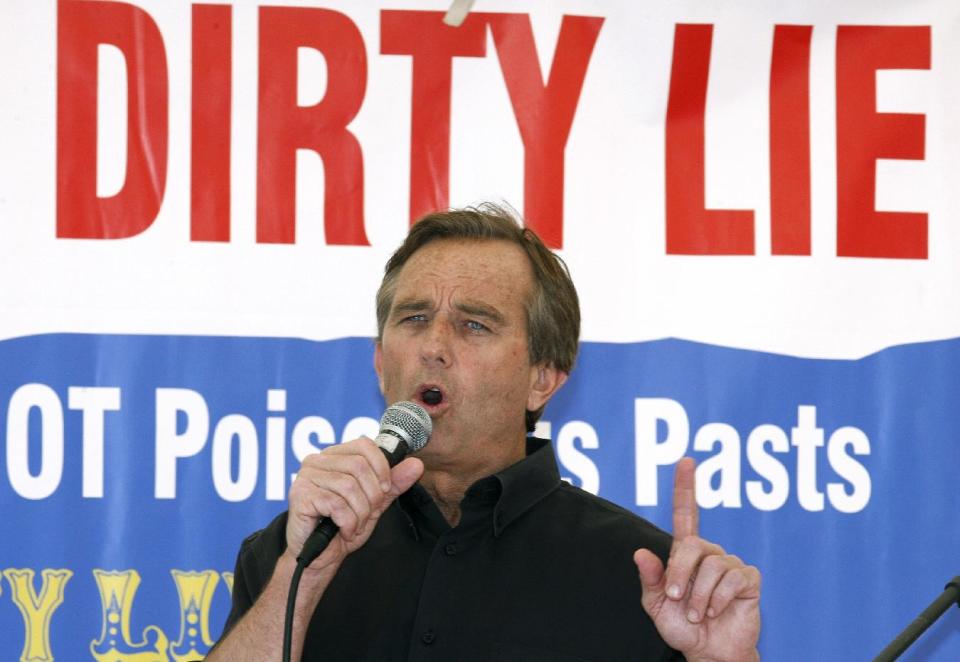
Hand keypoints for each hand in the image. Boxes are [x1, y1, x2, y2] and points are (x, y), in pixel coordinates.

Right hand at [285, 437, 423, 570]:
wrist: (319, 558)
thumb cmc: (343, 527)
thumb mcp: (375, 503)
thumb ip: (393, 483)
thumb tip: (417, 464)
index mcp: (334, 456)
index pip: (364, 445)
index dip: (381, 467)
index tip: (385, 489)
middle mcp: (317, 460)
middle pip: (359, 466)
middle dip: (372, 496)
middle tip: (368, 514)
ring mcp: (306, 476)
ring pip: (349, 486)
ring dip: (360, 512)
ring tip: (354, 525)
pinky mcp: (300, 495)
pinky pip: (336, 504)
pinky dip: (348, 522)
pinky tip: (344, 530)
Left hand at [634, 458, 760, 661]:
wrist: (709, 652)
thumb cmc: (683, 627)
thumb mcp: (656, 605)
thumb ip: (650, 580)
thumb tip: (640, 552)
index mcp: (686, 554)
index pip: (687, 514)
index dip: (686, 487)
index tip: (686, 461)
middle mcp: (710, 553)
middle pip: (693, 544)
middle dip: (679, 573)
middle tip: (675, 599)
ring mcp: (731, 564)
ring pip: (712, 565)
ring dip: (699, 596)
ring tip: (698, 613)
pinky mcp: (749, 579)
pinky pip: (732, 578)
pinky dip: (718, 600)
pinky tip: (717, 611)